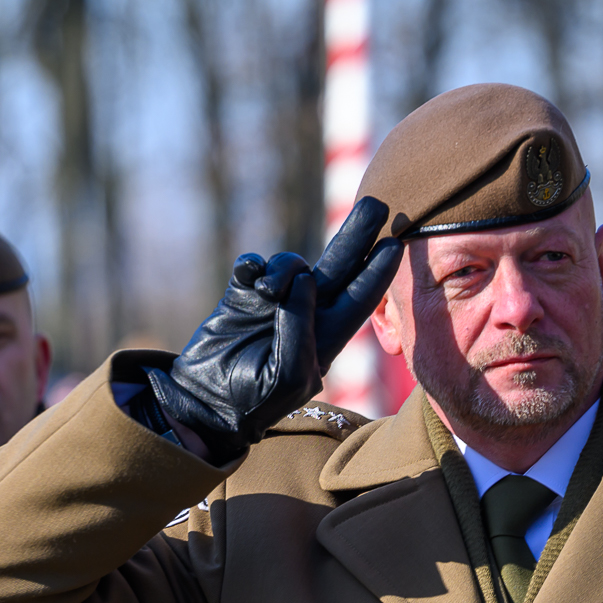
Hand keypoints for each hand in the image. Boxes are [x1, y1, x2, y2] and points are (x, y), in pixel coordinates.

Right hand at [145, 198, 402, 462]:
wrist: (206, 400)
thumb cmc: (256, 397)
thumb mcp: (289, 374)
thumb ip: (301, 327)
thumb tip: (305, 277)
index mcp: (327, 336)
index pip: (361, 297)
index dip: (378, 271)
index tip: (397, 243)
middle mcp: (306, 312)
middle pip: (339, 265)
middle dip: (357, 234)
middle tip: (376, 203)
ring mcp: (274, 300)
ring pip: (292, 263)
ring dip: (284, 267)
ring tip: (266, 291)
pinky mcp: (243, 293)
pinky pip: (253, 263)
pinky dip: (252, 265)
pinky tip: (249, 276)